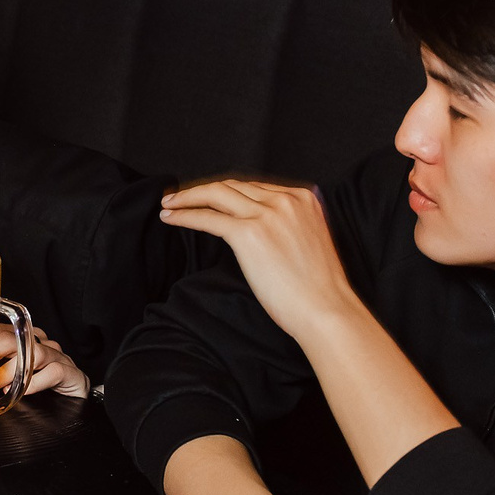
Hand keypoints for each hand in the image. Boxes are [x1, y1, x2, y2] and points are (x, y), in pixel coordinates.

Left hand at [0, 324, 85, 397]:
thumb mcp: (6, 383)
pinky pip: (55, 371)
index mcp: (25, 342)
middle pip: (18, 339)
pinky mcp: (73, 374)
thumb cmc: (36, 396)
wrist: (73, 411)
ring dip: (13, 371)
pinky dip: (36, 382)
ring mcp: (58, 358)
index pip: (3, 331)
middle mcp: (42, 345)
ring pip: (35, 353)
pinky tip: (25, 391)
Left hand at [158, 181, 356, 340]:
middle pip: (232, 185)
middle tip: (178, 196)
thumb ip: (286, 224)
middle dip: (202, 189)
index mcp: (303, 198)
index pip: (253, 186)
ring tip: (169, 203)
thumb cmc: (317, 287)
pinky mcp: (249, 234)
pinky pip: (208, 218)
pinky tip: (170, 217)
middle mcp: (286, 200)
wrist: (325, 309)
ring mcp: (267, 214)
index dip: (224, 190)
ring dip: (187, 197)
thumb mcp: (307, 239)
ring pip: (216, 194)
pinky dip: (185, 215)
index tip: (207, 194)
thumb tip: (254, 226)